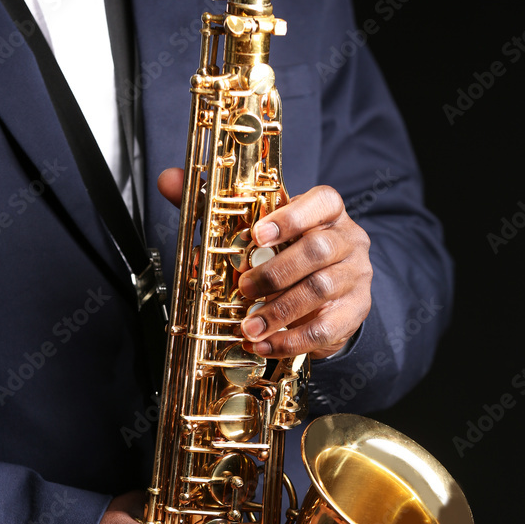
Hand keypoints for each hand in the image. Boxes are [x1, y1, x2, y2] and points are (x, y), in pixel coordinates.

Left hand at [158, 171, 371, 358]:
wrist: (328, 296)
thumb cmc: (288, 254)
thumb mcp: (257, 230)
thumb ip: (214, 206)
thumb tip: (168, 179)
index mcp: (326, 211)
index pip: (322, 201)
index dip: (291, 216)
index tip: (258, 234)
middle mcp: (348, 240)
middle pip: (318, 249)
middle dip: (276, 271)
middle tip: (244, 287)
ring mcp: (356, 277)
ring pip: (321, 290)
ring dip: (279, 311)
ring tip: (249, 326)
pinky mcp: (355, 312)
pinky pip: (325, 328)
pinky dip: (290, 339)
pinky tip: (265, 344)